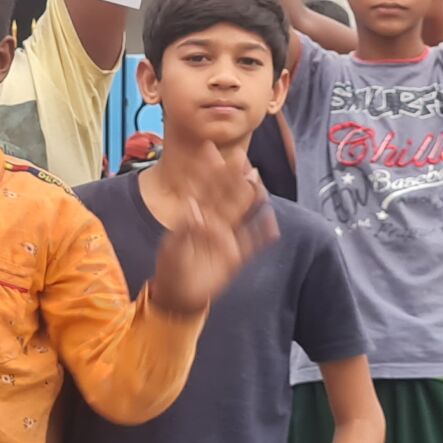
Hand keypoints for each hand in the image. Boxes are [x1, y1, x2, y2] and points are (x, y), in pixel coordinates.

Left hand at [150, 153, 277, 316]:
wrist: (178, 295)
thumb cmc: (170, 268)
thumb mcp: (172, 248)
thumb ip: (185, 228)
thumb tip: (192, 206)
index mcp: (194, 219)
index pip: (202, 189)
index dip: (205, 169)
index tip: (208, 148)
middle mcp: (212, 224)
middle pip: (224, 196)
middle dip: (231, 176)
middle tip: (240, 156)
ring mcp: (225, 239)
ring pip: (240, 214)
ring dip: (250, 198)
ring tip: (258, 181)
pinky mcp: (234, 258)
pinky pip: (251, 244)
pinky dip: (262, 234)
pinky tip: (272, 223)